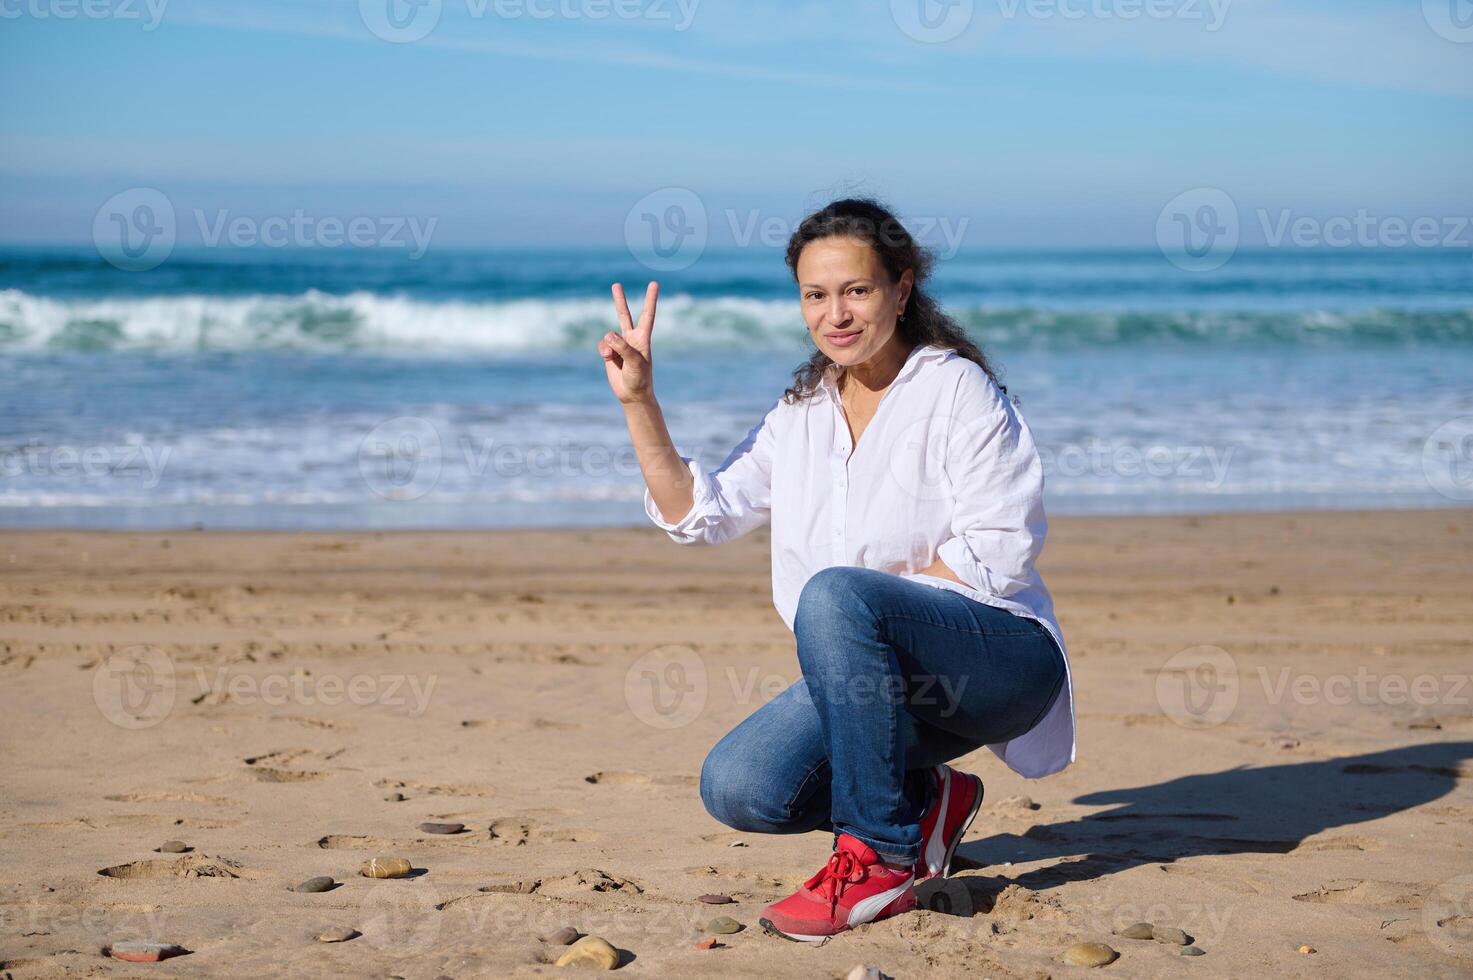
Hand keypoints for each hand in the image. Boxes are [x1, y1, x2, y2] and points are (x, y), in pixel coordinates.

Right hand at [599, 281, 657, 403]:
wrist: (632, 394)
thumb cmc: (639, 379)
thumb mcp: (635, 363)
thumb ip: (623, 347)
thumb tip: (608, 333)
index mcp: (643, 338)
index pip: (647, 315)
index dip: (650, 299)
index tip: (654, 283)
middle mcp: (631, 339)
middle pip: (624, 315)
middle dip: (619, 300)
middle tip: (616, 285)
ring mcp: (619, 345)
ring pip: (608, 335)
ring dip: (608, 345)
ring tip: (610, 357)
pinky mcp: (609, 352)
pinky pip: (602, 345)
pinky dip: (602, 350)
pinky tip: (607, 359)